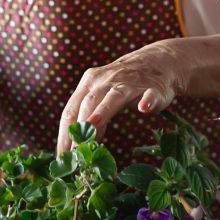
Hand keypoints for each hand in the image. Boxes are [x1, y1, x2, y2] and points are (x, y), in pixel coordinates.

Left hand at [56, 46, 181, 152]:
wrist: (157, 62)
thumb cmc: (121, 85)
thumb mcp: (101, 95)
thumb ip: (88, 116)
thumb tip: (74, 148)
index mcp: (89, 84)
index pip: (70, 111)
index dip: (64, 135)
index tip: (62, 158)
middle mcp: (105, 80)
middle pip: (88, 104)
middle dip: (80, 130)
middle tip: (76, 154)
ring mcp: (129, 83)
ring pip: (114, 97)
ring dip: (103, 111)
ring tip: (94, 126)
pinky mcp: (153, 88)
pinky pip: (149, 94)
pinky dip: (147, 100)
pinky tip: (144, 108)